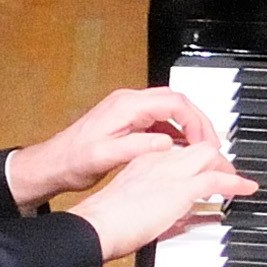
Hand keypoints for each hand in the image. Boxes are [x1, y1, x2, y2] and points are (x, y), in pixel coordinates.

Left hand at [6, 86, 223, 208]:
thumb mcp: (104, 157)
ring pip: (170, 110)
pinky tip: (181, 150)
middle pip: (176, 102)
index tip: (206, 141)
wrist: (53, 164)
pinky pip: (160, 120)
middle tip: (213, 144)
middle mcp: (129, 103)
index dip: (195, 120)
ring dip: (189, 127)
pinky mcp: (128, 121)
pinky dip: (176, 132)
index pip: (173, 102)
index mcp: (126, 106)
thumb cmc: (73, 160)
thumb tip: (167, 141)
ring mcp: (129, 111)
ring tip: (202, 148)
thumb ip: (137, 147)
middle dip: (199, 121)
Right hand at [66, 142, 256, 260]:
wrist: (96, 225)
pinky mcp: (180, 188)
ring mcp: (170, 172)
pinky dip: (235, 182)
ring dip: (226, 168)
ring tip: (237, 182)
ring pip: (209, 156)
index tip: (204, 170)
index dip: (196, 158)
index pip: (179, 150)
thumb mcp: (135, 206)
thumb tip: (183, 219)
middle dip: (216, 159)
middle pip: (197, 147)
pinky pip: (217, 179)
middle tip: (226, 173)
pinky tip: (244, 188)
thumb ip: (159, 206)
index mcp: (144, 162)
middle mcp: (159, 161)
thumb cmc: (105, 223)